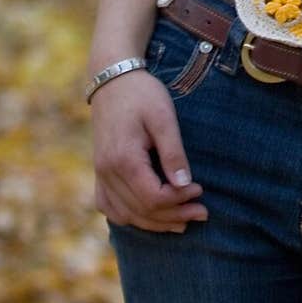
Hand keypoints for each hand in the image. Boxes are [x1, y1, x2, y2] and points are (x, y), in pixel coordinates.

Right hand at [91, 71, 207, 232]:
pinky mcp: (99, 172)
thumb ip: (173, 152)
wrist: (113, 79)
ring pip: (125, 214)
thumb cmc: (142, 94)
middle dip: (174, 216)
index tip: (200, 190)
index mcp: (124, 159)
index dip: (179, 201)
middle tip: (202, 213)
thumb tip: (185, 184)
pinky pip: (109, 206)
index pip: (153, 197)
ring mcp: (100, 174)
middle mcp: (107, 172)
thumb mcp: (163, 117)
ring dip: (155, 223)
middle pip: (141, 210)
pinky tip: (148, 217)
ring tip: (182, 222)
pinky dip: (129, 217)